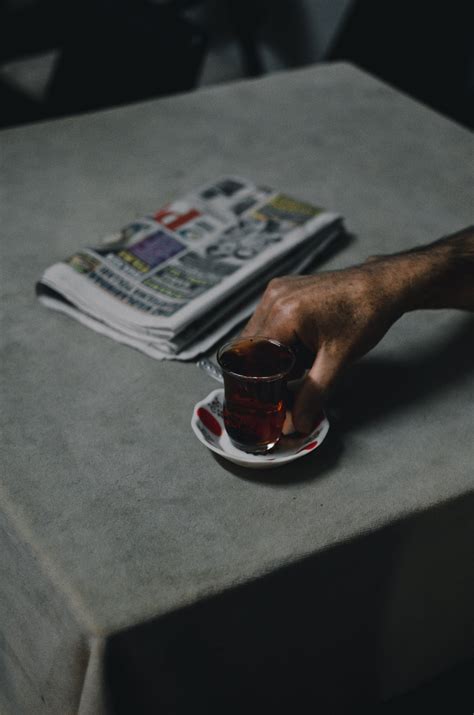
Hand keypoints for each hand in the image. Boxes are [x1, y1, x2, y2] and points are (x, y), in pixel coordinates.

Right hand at [241, 262, 403, 432]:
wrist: (380, 287)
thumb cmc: (364, 315)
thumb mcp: (337, 361)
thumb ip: (313, 394)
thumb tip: (297, 422)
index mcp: (284, 314)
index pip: (251, 357)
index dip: (259, 381)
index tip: (270, 398)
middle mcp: (274, 299)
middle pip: (251, 347)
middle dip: (267, 369)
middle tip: (290, 382)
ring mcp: (277, 292)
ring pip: (260, 336)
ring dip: (274, 355)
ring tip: (303, 360)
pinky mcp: (283, 290)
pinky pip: (269, 321)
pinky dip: (281, 339)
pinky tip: (303, 345)